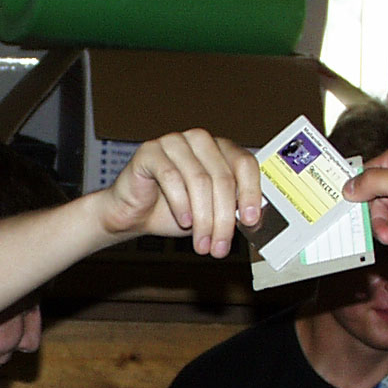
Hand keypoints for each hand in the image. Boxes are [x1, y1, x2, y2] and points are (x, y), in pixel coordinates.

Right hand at [100, 129, 261, 257]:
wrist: (135, 215)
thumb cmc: (175, 212)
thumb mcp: (211, 213)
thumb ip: (232, 209)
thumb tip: (253, 219)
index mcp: (220, 149)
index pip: (245, 164)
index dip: (250, 193)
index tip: (250, 220)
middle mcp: (200, 141)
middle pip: (222, 177)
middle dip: (223, 218)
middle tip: (221, 246)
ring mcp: (175, 142)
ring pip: (199, 180)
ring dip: (203, 219)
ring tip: (202, 243)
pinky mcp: (150, 151)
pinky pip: (171, 177)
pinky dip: (181, 205)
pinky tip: (184, 222)